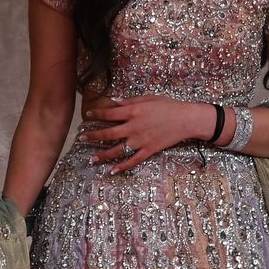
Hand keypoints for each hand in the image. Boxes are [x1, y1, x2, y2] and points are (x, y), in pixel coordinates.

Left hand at [79, 96, 213, 174]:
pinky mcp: (148, 150)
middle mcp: (133, 127)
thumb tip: (114, 101)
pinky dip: (122, 167)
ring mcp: (140, 140)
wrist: (186, 119)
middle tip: (81, 138)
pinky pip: (133, 161)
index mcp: (133, 111)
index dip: (97, 114)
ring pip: (117, 150)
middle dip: (93, 136)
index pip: (109, 113)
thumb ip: (130, 101)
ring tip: (91, 159)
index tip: (88, 115)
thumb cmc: (168, 106)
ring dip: (102, 155)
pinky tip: (112, 171)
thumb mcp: (148, 98)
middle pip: (108, 133)